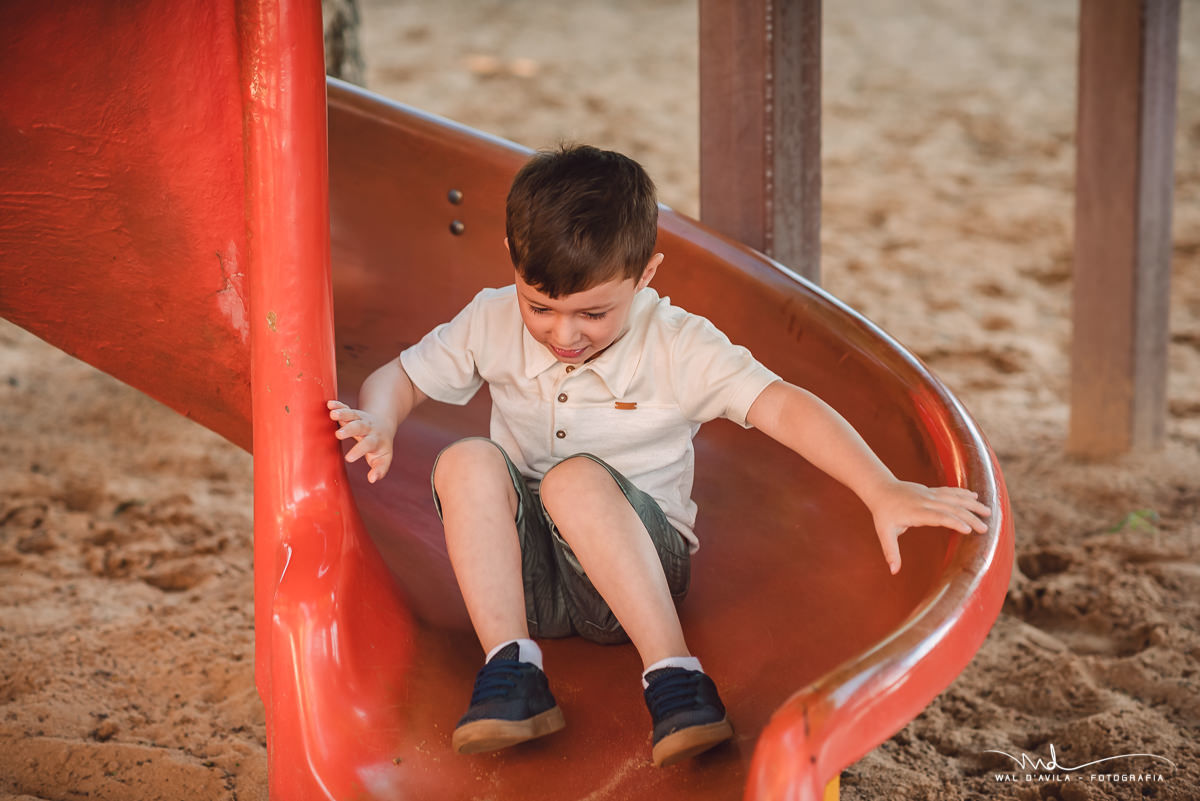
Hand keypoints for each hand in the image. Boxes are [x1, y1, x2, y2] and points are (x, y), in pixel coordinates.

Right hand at [327, 400, 395, 483]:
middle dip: (350, 429)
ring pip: (352, 414)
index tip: (348, 459)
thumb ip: (380, 469)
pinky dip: (338, 405)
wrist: (382, 425)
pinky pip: (345, 407)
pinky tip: (330, 404)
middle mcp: (368, 427)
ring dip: (343, 414)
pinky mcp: (352, 413)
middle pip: (360, 426)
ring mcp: (360, 418)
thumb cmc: (380, 447)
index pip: (369, 444)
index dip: (359, 451)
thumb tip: (372, 479)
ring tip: (332, 414)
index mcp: (376, 439)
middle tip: (339, 435)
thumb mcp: (384, 458)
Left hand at [866, 480, 990, 574]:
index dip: (954, 522)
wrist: (880, 489)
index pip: (938, 516)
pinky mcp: (931, 491)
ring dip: (971, 505)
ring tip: (988, 512)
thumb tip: (893, 571)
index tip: (968, 530)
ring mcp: (929, 494)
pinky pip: (950, 491)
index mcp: (915, 512)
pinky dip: (963, 494)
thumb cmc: (883, 514)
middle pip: (951, 508)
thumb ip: (890, 552)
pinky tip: (975, 498)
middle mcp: (925, 501)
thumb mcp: (884, 533)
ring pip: (954, 498)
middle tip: (985, 529)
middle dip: (969, 517)